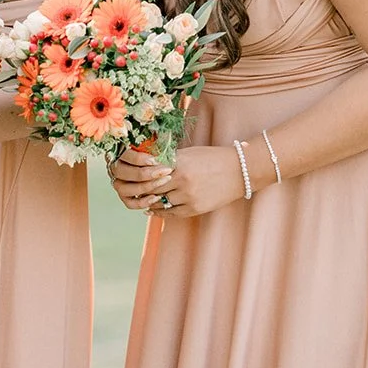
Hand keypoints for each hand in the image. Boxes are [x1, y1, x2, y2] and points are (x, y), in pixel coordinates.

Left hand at [110, 145, 243, 217]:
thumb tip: (147, 163)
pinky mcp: (196, 208)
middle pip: (152, 188)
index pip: (149, 172)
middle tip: (128, 189)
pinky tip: (153, 209)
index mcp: (178, 164)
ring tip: (140, 199)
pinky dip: (160, 212)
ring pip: (160, 202)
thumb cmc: (211, 158)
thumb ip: (168, 160)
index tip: (130, 175)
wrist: (239, 170)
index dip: (139, 175)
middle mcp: (182, 180)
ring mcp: (189, 196)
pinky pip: (172, 213)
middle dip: (141, 189)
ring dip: (150, 201)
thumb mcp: (188, 153)